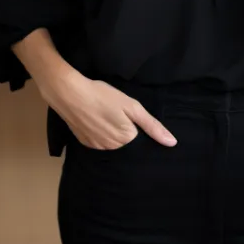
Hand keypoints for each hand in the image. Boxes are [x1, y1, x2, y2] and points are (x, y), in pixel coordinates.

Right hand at [41, 69, 177, 150]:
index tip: (130, 116)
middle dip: (125, 131)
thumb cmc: (103, 96)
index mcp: (127, 139)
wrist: (70, 94)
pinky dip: (101, 134)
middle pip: (126, 143)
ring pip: (113, 144)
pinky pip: (99, 142)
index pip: (140, 139)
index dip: (138, 127)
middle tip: (118, 113)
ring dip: (113, 133)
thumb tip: (172, 143)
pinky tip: (97, 121)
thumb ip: (152, 125)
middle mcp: (113, 149)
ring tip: (107, 116)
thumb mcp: (132, 106)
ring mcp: (97, 148)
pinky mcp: (85, 144)